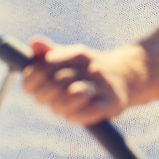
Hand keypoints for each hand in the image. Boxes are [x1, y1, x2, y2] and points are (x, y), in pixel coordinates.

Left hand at [23, 36, 146, 124]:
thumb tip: (33, 42)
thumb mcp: (71, 57)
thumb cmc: (89, 69)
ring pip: (73, 95)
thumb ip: (49, 52)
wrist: (127, 75)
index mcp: (77, 53)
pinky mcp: (114, 101)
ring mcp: (103, 83)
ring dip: (60, 106)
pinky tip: (72, 116)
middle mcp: (90, 65)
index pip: (45, 65)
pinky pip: (91, 111)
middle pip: (56, 82)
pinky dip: (77, 116)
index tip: (32, 88)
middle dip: (45, 96)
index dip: (32, 80)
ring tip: (60, 108)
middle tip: (47, 100)